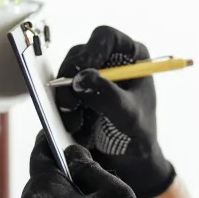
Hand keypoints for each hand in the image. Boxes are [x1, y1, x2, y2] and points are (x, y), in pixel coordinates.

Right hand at [54, 26, 175, 197]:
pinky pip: (60, 94)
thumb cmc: (138, 134)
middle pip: (79, 55)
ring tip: (76, 124)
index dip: (92, 49)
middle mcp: (109, 61)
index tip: (84, 70)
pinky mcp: (76, 94)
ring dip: (65, 99)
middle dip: (71, 80)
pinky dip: (63, 110)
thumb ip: (107, 96)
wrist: (129, 160)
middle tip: (71, 105)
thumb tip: (81, 78)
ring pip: (65, 75)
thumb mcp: (128, 116)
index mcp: (130, 56)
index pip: (106, 37)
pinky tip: (75, 127)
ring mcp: (91, 77)